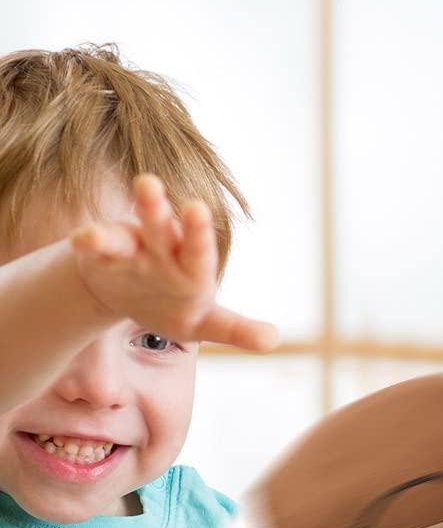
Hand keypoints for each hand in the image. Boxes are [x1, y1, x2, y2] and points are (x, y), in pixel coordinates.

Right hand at [70, 173, 276, 351]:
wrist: (128, 294)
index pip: (198, 249)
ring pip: (128, 231)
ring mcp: (131, 249)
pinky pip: (95, 246)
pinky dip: (90, 241)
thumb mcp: (205, 324)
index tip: (196, 208)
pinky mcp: (101, 255)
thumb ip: (237, 329)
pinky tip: (83, 239)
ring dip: (133, 215)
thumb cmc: (175, 305)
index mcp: (192, 264)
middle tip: (156, 187)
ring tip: (140, 188)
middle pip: (162, 228)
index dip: (197, 233)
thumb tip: (273, 340)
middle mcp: (163, 248)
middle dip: (159, 209)